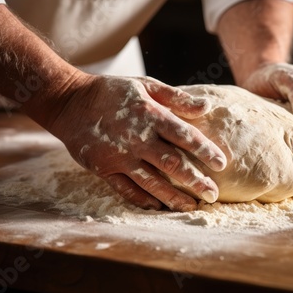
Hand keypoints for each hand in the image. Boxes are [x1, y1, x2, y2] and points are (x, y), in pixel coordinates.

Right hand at [46, 75, 226, 211]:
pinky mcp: (104, 169)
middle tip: (213, 194)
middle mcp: (136, 138)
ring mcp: (119, 156)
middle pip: (171, 163)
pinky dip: (142, 199)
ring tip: (192, 206)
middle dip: (194, 180)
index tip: (223, 163)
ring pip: (151, 181)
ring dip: (172, 196)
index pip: (183, 134)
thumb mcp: (145, 85)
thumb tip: (207, 105)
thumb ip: (176, 97)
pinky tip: (158, 207)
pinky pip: (126, 189)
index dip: (204, 150)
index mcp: (149, 114)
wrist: (70, 102)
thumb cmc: (113, 92)